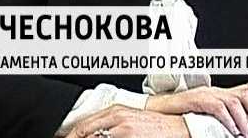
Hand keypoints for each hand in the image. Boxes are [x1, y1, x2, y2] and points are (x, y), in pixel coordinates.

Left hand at [65, 104, 189, 137]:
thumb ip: (109, 124)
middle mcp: (117, 120)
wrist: (179, 128)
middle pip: (84, 134)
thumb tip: (88, 134)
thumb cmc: (156, 126)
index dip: (69, 137)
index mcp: (115, 111)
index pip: (82, 127)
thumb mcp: (129, 119)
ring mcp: (124, 133)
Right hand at [145, 82, 247, 137]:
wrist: (164, 108)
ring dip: (243, 119)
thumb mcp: (212, 114)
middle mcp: (219, 90)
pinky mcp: (199, 100)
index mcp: (224, 92)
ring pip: (233, 101)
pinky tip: (232, 130)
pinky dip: (226, 119)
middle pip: (245, 94)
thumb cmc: (188, 113)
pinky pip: (217, 107)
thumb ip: (229, 118)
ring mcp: (209, 93)